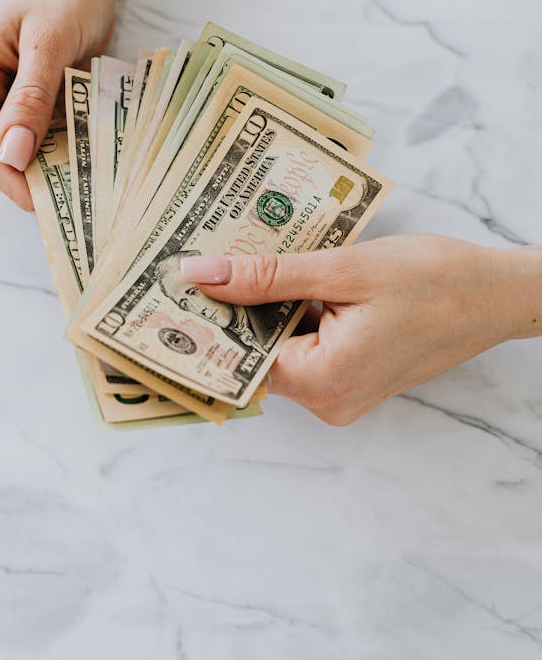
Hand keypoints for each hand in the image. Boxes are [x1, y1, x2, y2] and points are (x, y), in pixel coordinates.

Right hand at [0, 0, 113, 209]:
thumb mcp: (51, 44)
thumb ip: (30, 98)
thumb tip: (12, 154)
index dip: (9, 176)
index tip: (46, 204)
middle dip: (29, 177)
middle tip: (74, 205)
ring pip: (13, 153)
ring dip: (47, 169)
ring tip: (85, 191)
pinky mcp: (16, 107)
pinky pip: (33, 141)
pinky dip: (58, 154)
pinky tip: (85, 167)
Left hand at [179, 236, 541, 424]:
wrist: (496, 294)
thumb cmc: (433, 280)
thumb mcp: (343, 270)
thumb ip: (268, 277)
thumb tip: (200, 276)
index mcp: (323, 382)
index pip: (237, 359)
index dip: (202, 324)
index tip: (163, 293)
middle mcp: (328, 400)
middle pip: (253, 354)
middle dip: (228, 309)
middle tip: (195, 261)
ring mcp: (340, 392)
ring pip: (276, 347)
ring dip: (260, 307)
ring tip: (237, 260)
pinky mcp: (351, 375)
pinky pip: (303, 346)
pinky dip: (289, 313)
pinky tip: (283, 276)